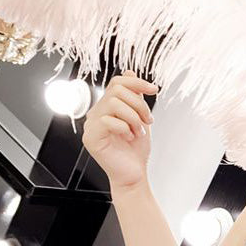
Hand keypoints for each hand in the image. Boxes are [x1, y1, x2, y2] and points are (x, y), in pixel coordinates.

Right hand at [82, 70, 158, 188]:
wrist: (134, 174)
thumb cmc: (135, 150)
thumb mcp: (140, 118)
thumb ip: (134, 96)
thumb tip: (130, 71)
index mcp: (106, 107)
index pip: (116, 82)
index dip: (136, 82)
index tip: (154, 89)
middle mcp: (96, 113)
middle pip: (117, 91)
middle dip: (139, 104)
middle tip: (148, 121)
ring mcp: (91, 125)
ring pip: (114, 104)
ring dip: (134, 118)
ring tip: (139, 132)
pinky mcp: (91, 138)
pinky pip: (108, 121)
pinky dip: (125, 128)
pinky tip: (129, 138)